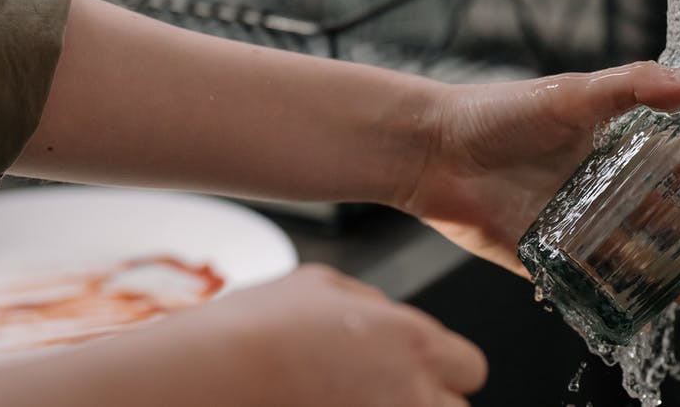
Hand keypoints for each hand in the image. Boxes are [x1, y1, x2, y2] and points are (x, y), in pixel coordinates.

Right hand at [0, 265, 485, 406]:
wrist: (207, 377)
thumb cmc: (257, 328)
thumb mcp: (323, 283)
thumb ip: (373, 302)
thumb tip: (387, 314)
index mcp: (414, 342)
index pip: (471, 366)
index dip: (443, 366)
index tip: (422, 367)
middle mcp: (409, 395)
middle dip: (427, 400)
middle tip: (385, 390)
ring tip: (351, 398)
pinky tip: (326, 404)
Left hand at [402, 61, 679, 299]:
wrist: (433, 150)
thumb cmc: (498, 112)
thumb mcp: (572, 93)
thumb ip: (634, 86)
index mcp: (610, 145)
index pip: (675, 162)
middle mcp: (598, 186)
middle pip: (662, 213)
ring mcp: (575, 224)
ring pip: (633, 252)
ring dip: (667, 267)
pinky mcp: (547, 257)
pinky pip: (590, 282)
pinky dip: (620, 295)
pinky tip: (646, 304)